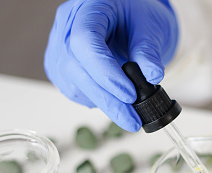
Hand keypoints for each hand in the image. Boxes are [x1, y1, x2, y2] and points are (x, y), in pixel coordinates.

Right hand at [44, 0, 178, 130]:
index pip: (85, 43)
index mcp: (86, 9)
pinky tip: (113, 100)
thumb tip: (153, 77)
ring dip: (102, 103)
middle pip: (77, 69)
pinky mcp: (60, 67)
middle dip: (107, 100)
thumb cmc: (137, 18)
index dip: (106, 73)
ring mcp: (58, 48)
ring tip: (129, 111)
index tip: (130, 95)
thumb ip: (148, 51)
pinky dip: (95, 100)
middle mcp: (66, 27)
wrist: (127, 19)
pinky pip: (73, 90)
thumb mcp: (149, 27)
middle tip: (132, 121)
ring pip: (73, 84)